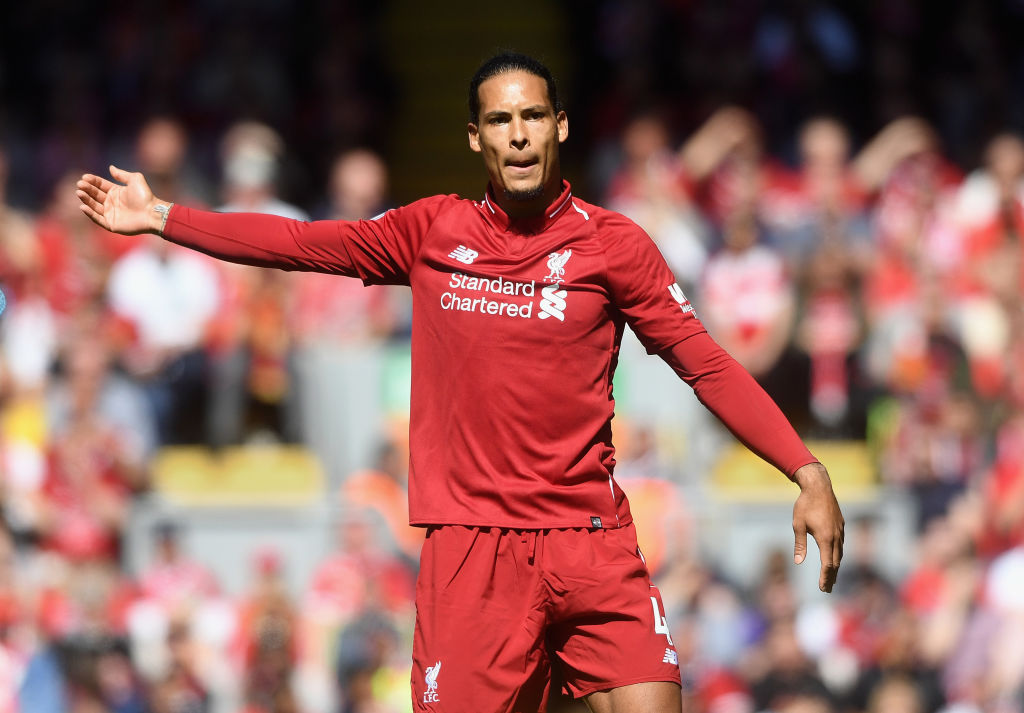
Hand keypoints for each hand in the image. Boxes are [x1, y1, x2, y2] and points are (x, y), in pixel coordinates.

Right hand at [76, 165, 168, 235]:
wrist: (152, 212)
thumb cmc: (145, 196)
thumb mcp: (135, 179)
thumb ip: (122, 174)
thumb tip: (110, 167)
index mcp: (116, 192)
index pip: (100, 185)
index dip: (92, 181)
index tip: (84, 177)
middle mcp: (111, 202)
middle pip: (95, 195)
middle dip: (87, 189)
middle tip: (80, 184)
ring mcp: (111, 214)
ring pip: (94, 206)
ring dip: (86, 199)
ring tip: (79, 192)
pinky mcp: (111, 224)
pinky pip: (97, 219)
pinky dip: (90, 213)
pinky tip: (83, 206)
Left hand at [792, 462, 844, 592]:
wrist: (818, 486)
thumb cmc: (805, 505)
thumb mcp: (798, 525)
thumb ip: (800, 545)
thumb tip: (798, 562)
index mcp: (825, 538)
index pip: (828, 564)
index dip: (825, 578)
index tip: (823, 589)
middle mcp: (836, 536)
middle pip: (836, 562)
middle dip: (831, 577)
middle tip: (827, 589)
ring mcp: (840, 530)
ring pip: (840, 553)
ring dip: (835, 567)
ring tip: (831, 577)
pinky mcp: (841, 525)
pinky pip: (841, 544)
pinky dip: (837, 554)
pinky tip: (834, 557)